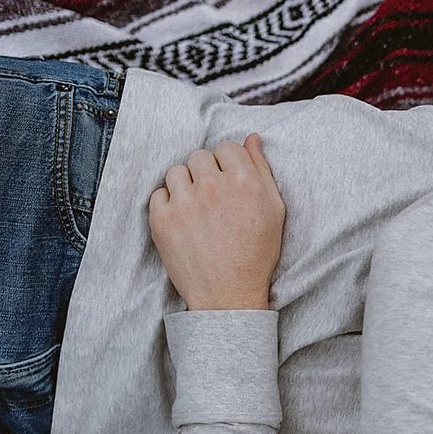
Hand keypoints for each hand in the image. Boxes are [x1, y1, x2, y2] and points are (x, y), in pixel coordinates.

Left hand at [148, 133, 284, 310]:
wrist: (229, 295)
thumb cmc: (256, 253)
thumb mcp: (273, 210)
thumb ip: (262, 169)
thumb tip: (251, 138)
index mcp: (245, 181)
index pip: (227, 148)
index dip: (228, 165)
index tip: (229, 184)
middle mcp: (214, 186)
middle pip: (199, 156)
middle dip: (206, 174)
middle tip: (214, 201)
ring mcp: (185, 202)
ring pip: (176, 171)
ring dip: (185, 186)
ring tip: (197, 211)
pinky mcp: (162, 218)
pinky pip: (158, 194)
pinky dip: (169, 205)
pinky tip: (184, 223)